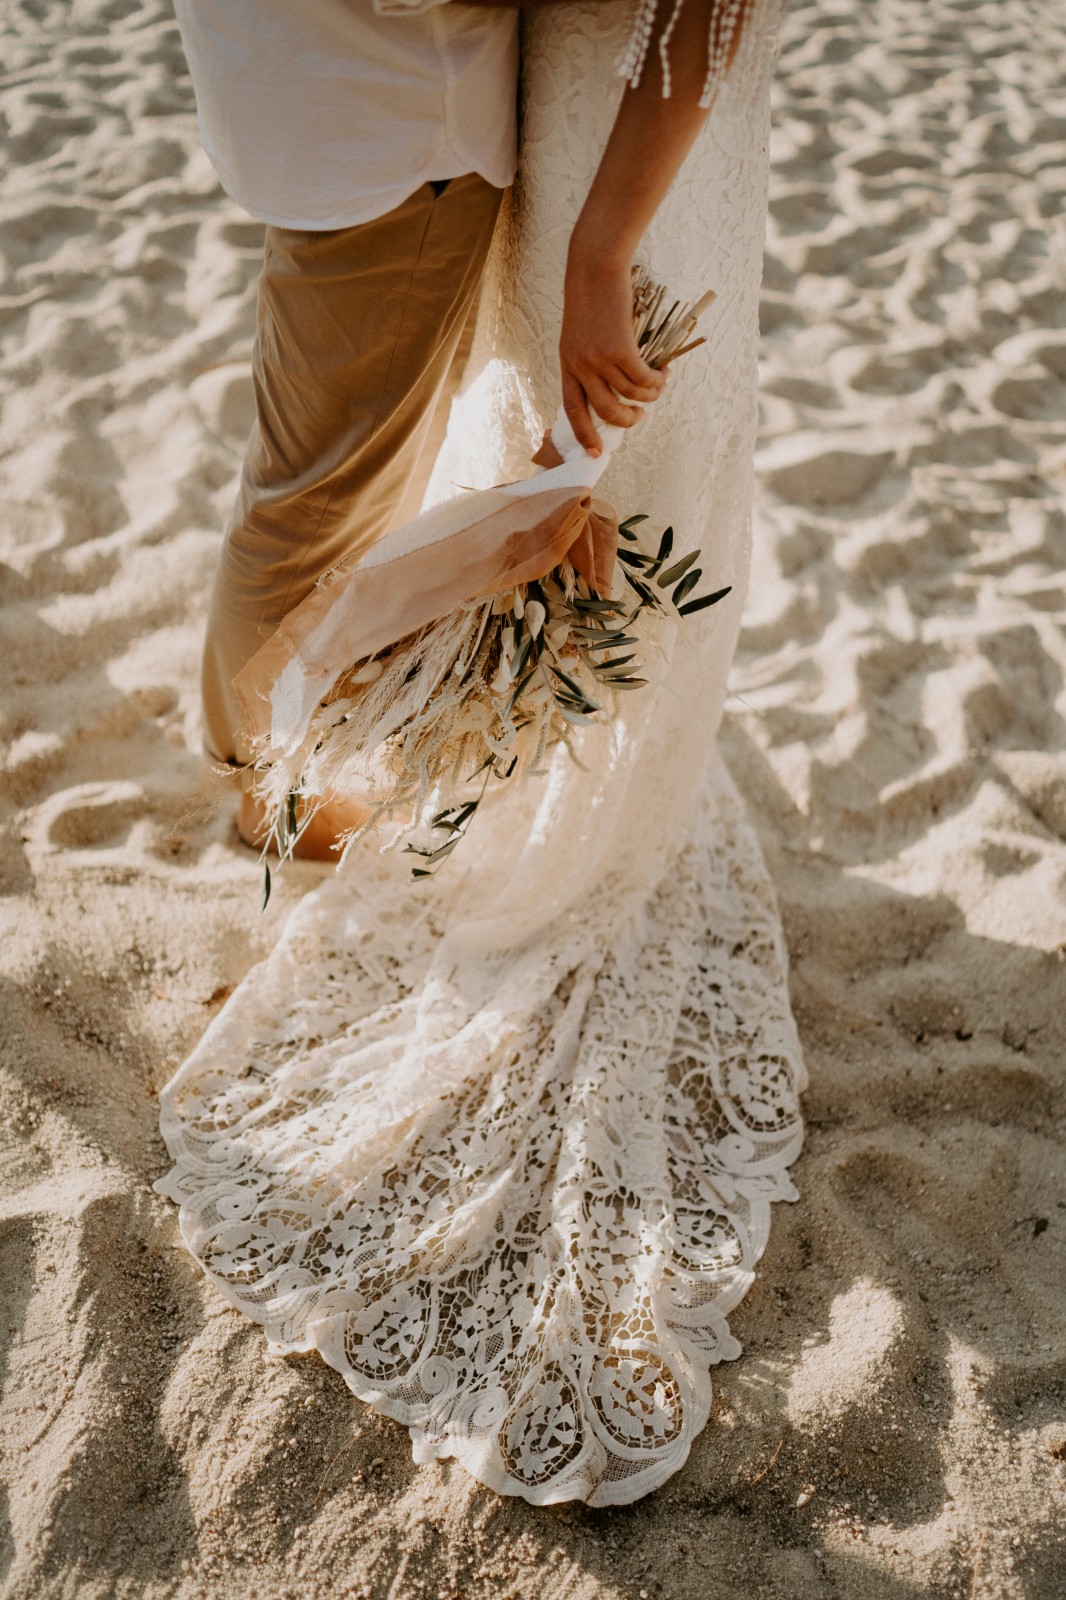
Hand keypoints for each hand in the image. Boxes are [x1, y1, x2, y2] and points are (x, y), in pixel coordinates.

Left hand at [560, 241, 665, 456]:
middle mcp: (580, 365)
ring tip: (660, 384)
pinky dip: (657, 379)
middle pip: (606, 409)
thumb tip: (617, 388)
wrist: (595, 267)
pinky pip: (643, 377)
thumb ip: (591, 359)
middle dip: (628, 420)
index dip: (585, 434)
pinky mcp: (620, 348)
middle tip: (641, 416)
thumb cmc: (591, 296)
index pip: (573, 410)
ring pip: (630, 393)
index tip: (596, 454)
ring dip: (650, 394)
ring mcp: (599, 358)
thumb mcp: (581, 332)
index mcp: (567, 364)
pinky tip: (664, 371)